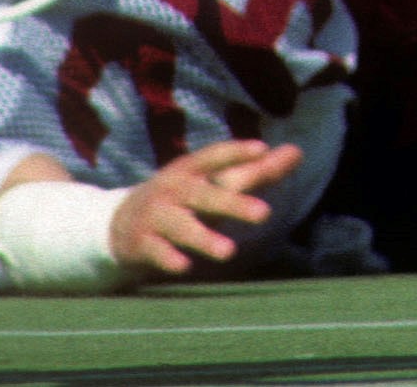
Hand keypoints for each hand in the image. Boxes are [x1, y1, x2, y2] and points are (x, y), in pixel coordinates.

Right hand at [107, 140, 304, 278]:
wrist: (118, 223)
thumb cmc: (182, 197)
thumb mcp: (212, 180)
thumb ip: (255, 170)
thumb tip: (297, 153)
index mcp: (191, 169)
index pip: (214, 156)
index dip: (236, 152)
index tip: (262, 150)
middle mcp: (172, 189)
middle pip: (204, 194)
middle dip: (233, 203)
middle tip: (265, 214)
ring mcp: (155, 216)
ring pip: (181, 226)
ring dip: (204, 238)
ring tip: (230, 252)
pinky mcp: (141, 243)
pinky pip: (155, 250)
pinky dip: (168, 257)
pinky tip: (184, 266)